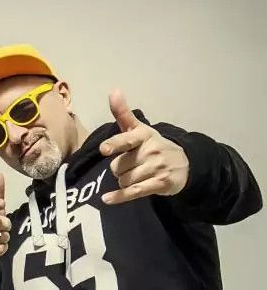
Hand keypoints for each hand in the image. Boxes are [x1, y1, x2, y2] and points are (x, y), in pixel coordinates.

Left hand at [99, 90, 188, 204]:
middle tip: (131, 165)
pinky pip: (132, 192)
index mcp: (143, 136)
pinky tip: (107, 199)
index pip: (126, 139)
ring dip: (124, 180)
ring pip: (123, 180)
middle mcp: (150, 151)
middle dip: (119, 167)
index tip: (104, 149)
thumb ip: (123, 114)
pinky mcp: (158, 184)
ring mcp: (155, 168)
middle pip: (117, 166)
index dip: (114, 144)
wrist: (185, 164)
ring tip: (137, 175)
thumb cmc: (153, 146)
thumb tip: (113, 91)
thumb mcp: (140, 129)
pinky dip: (119, 197)